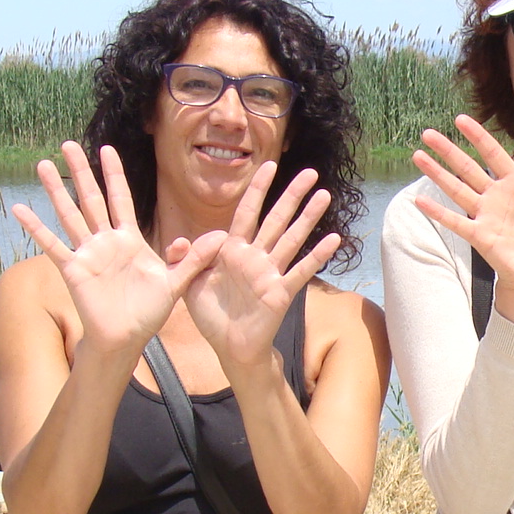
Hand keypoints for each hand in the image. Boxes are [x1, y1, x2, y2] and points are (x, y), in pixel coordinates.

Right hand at [11, 141, 216, 357]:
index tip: (106, 149)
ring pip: (70, 214)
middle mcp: (106, 241)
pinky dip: (36, 228)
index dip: (113, 174)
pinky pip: (53, 245)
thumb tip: (222, 238)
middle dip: (81, 171)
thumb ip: (194, 259)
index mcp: (129, 239)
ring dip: (56, 190)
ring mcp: (88, 253)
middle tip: (69, 143)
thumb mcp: (176, 282)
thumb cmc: (149, 313)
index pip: (121, 198)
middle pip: (91, 198)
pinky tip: (19, 209)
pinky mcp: (74, 269)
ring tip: (42, 164)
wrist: (127, 339)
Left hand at [181, 161, 341, 374]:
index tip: (270, 165)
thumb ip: (184, 260)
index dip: (258, 189)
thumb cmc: (211, 314)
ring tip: (324, 195)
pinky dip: (317, 256)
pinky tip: (333, 240)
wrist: (228, 347)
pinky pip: (300, 271)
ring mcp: (270, 273)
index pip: (247, 212)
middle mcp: (255, 257)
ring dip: (308, 217)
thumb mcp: (187, 284)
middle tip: (311, 172)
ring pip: (292, 238)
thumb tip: (180, 240)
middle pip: (276, 219)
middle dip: (292, 195)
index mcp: (233, 250)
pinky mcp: (280, 292)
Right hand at [412, 116, 513, 291]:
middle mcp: (496, 196)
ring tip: (417, 155)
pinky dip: (438, 212)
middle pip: (467, 168)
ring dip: (437, 173)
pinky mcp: (480, 236)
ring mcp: (485, 215)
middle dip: (448, 150)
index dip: (478, 136)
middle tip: (427, 133)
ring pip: (456, 189)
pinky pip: (456, 221)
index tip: (460, 119)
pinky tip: (420, 200)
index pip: (494, 155)